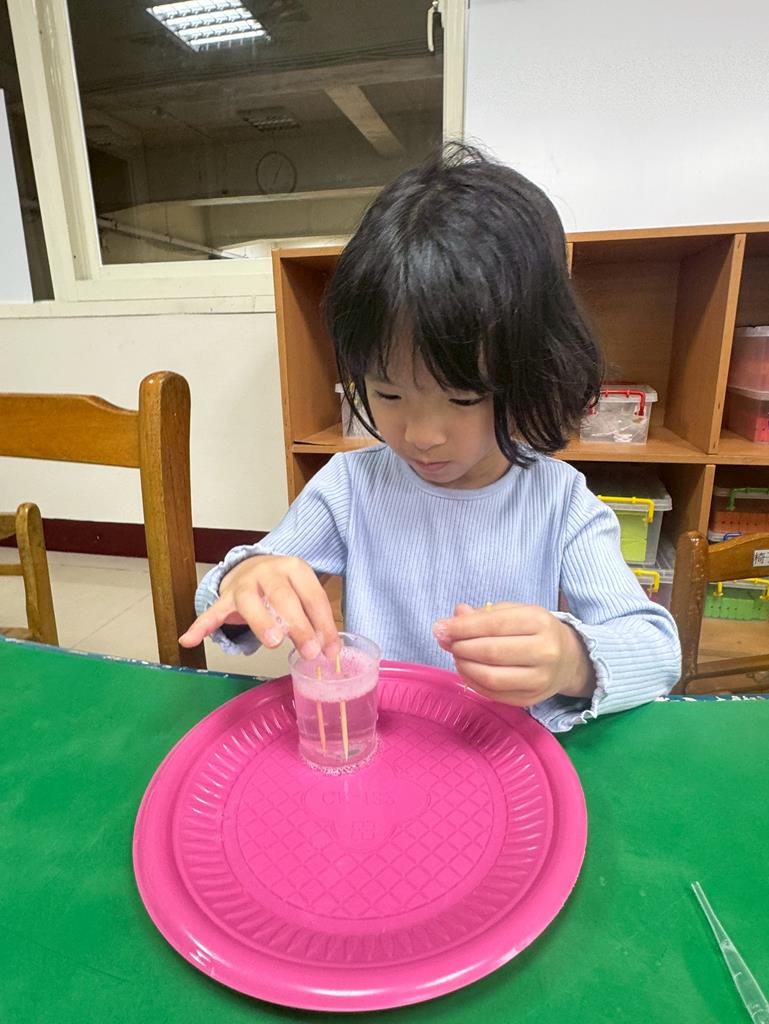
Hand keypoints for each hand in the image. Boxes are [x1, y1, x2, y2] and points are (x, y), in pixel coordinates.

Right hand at [179, 555, 339, 659]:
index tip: (331, 651)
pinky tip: (189, 640)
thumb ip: (316, 621)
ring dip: (262, 622)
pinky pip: (213, 612)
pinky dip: (201, 625)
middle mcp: (269, 571)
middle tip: (309, 650)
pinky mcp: (225, 596)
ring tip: (273, 643)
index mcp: (295, 567)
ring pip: (250, 601)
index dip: (324, 624)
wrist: (252, 565)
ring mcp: (244, 582)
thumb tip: (329, 652)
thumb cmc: (284, 586)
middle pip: (283, 596)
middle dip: (298, 624)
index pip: (313, 596)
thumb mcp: (303, 595)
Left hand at [432, 602, 594, 705]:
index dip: (462, 627)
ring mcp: (540, 679)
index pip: (494, 625)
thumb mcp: (514, 612)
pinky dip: (472, 682)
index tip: (440, 627)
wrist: (568, 659)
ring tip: (456, 655)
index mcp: (540, 622)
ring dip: (464, 666)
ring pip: (491, 677)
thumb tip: (453, 617)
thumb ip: (483, 615)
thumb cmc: (534, 631)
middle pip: (491, 652)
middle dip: (460, 647)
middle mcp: (545, 651)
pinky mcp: (532, 699)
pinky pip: (494, 694)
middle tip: (445, 641)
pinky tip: (466, 669)